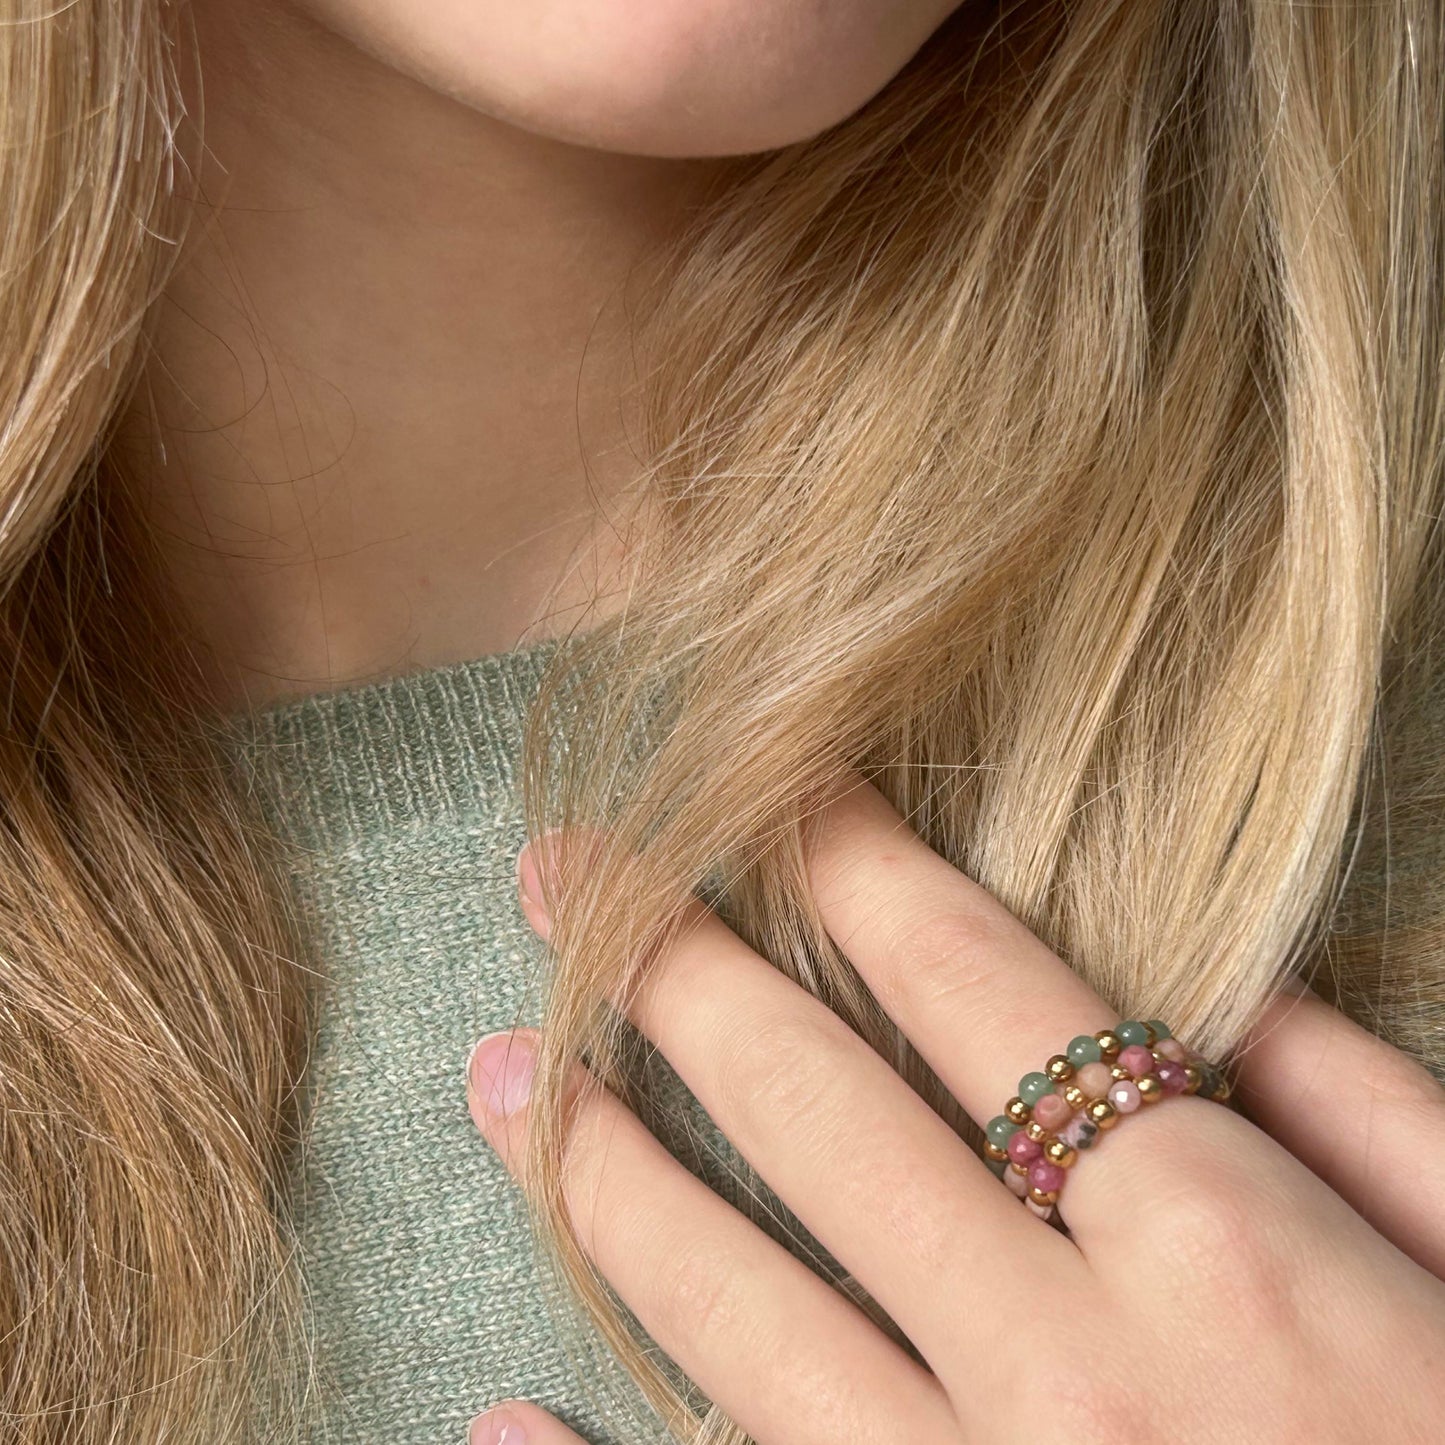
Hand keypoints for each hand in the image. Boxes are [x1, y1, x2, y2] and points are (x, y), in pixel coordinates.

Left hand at [465, 774, 1444, 1443]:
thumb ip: (1361, 1118)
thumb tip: (1221, 990)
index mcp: (1217, 1251)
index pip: (978, 987)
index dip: (855, 860)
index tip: (768, 780)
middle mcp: (1063, 1371)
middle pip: (817, 1117)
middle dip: (673, 970)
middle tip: (567, 874)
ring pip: (734, 1310)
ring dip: (600, 1174)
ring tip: (501, 1076)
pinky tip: (496, 1419)